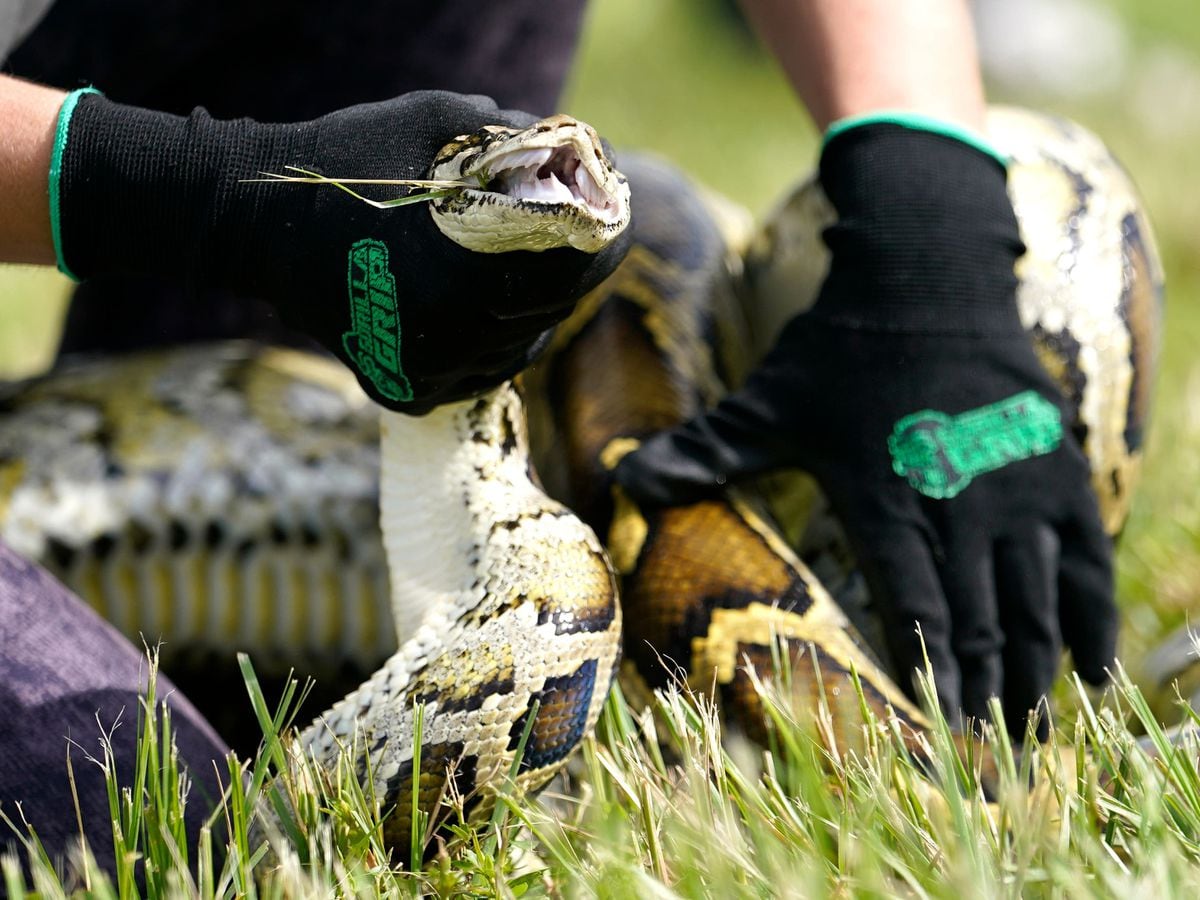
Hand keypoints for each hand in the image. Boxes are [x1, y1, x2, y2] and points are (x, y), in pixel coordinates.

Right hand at [54, 90, 628, 412]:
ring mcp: (427, 370)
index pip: (574, 270)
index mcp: (470, 270)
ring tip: (528, 277)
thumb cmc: (345, 161)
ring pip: (516, 350)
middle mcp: (454, 334)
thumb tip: (567, 148)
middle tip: (575, 246)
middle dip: (568, 276)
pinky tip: (488, 315)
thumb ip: (509, 135)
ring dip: (531, 314)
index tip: (612, 223)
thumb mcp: (434, 121)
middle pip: (550, 312)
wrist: (252, 222)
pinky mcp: (402, 388)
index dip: (604, 244)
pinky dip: (490, 348)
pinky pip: (475, 377)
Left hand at [615, 122, 1114, 737]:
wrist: (925, 274)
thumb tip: (623, 481)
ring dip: (1037, 668)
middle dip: (987, 690)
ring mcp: (1016, 486)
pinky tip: (1096, 668)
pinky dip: (1093, 617)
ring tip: (1035, 728)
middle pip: (981, 619)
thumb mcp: (766, 402)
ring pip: (1035, 600)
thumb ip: (704, 451)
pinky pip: (1087, 558)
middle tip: (992, 756)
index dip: (932, 672)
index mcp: (886, 498)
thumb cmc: (839, 345)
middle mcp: (959, 502)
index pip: (915, 605)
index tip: (943, 731)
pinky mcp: (1055, 467)